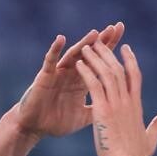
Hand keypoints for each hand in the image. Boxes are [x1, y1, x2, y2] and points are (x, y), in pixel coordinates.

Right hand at [14, 23, 125, 139]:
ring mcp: (58, 73)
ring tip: (96, 33)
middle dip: (102, 41)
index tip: (122, 33)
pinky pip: (50, 61)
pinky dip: (55, 50)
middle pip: (90, 53)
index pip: (99, 61)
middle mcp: (72, 73)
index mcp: (82, 82)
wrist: (34, 128)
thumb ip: (97, 110)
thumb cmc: (55, 122)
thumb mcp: (82, 118)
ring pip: (73, 55)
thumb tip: (115, 111)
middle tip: (115, 27)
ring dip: (84, 44)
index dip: (110, 47)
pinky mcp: (45, 77)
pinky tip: (61, 39)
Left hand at [75, 41, 156, 155]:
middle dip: (108, 53)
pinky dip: (86, 72)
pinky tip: (78, 63)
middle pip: (118, 69)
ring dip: (95, 58)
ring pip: (106, 73)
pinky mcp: (102, 111)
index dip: (130, 60)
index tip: (124, 48)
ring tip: (86, 47)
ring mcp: (115, 104)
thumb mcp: (151, 138)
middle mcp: (127, 101)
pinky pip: (93, 85)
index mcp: (136, 105)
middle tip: (99, 42)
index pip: (135, 75)